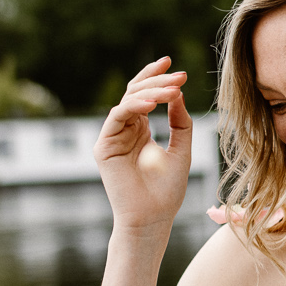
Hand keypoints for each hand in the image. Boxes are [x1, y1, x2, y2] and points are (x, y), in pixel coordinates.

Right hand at [94, 59, 190, 229]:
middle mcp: (124, 130)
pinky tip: (153, 104)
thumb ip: (180, 122)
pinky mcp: (104, 146)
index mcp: (140, 131)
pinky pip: (118, 116)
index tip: (175, 67)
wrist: (152, 219)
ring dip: (150, 92)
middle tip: (179, 75)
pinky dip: (135, 106)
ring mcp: (112, 137)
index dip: (156, 78)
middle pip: (136, 93)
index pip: (145, 96)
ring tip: (172, 90)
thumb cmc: (167, 192)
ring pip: (128, 101)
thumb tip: (178, 92)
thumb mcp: (181, 151)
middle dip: (157, 81)